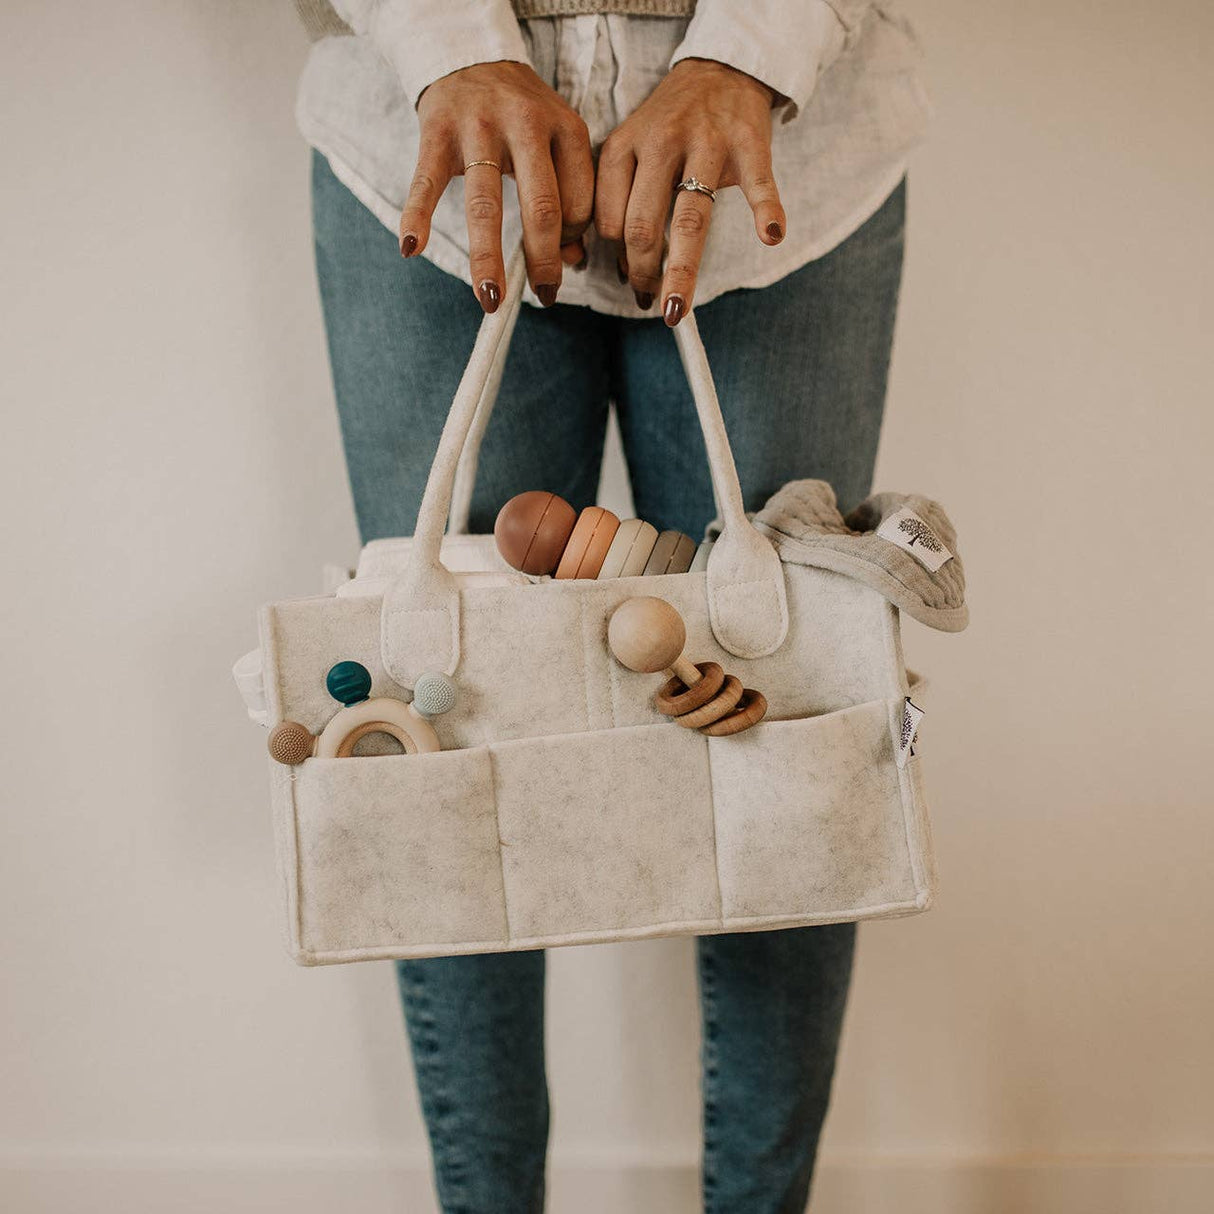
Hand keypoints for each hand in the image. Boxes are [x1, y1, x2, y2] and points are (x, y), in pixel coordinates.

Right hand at [400, 62, 594, 312]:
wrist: (471, 56)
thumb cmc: (522, 115)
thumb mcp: (557, 144)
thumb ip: (570, 197)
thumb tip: (571, 261)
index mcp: (565, 129)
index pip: (578, 203)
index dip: (573, 240)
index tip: (562, 258)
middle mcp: (526, 126)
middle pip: (541, 207)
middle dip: (544, 261)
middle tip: (546, 297)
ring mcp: (479, 128)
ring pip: (486, 204)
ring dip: (488, 257)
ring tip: (491, 297)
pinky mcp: (437, 131)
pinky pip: (426, 182)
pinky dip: (416, 215)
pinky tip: (411, 248)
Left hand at [594, 58, 785, 324]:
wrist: (719, 68)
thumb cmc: (671, 124)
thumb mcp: (632, 148)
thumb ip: (621, 199)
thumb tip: (621, 268)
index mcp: (623, 147)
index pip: (608, 218)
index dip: (616, 259)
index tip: (628, 281)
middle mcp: (659, 144)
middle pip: (642, 224)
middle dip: (641, 273)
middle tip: (649, 303)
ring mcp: (705, 142)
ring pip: (689, 217)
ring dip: (681, 270)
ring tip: (677, 309)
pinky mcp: (748, 142)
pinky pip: (758, 182)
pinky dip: (767, 209)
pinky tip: (771, 236)